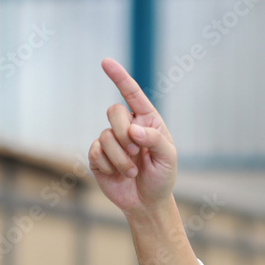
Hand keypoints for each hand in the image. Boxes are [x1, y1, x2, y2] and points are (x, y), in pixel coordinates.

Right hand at [89, 58, 176, 213]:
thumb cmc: (162, 177)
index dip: (119, 77)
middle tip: (137, 152)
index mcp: (147, 120)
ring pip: (105, 135)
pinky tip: (118, 175)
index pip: (132, 94)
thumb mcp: (168, 158)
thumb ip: (155, 140)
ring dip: (120, 158)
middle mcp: (127, 126)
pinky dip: (108, 166)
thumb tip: (134, 129)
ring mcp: (111, 140)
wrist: (147, 202)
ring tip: (132, 172)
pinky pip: (95, 151)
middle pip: (114, 110)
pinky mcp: (98, 156)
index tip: (106, 61)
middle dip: (124, 133)